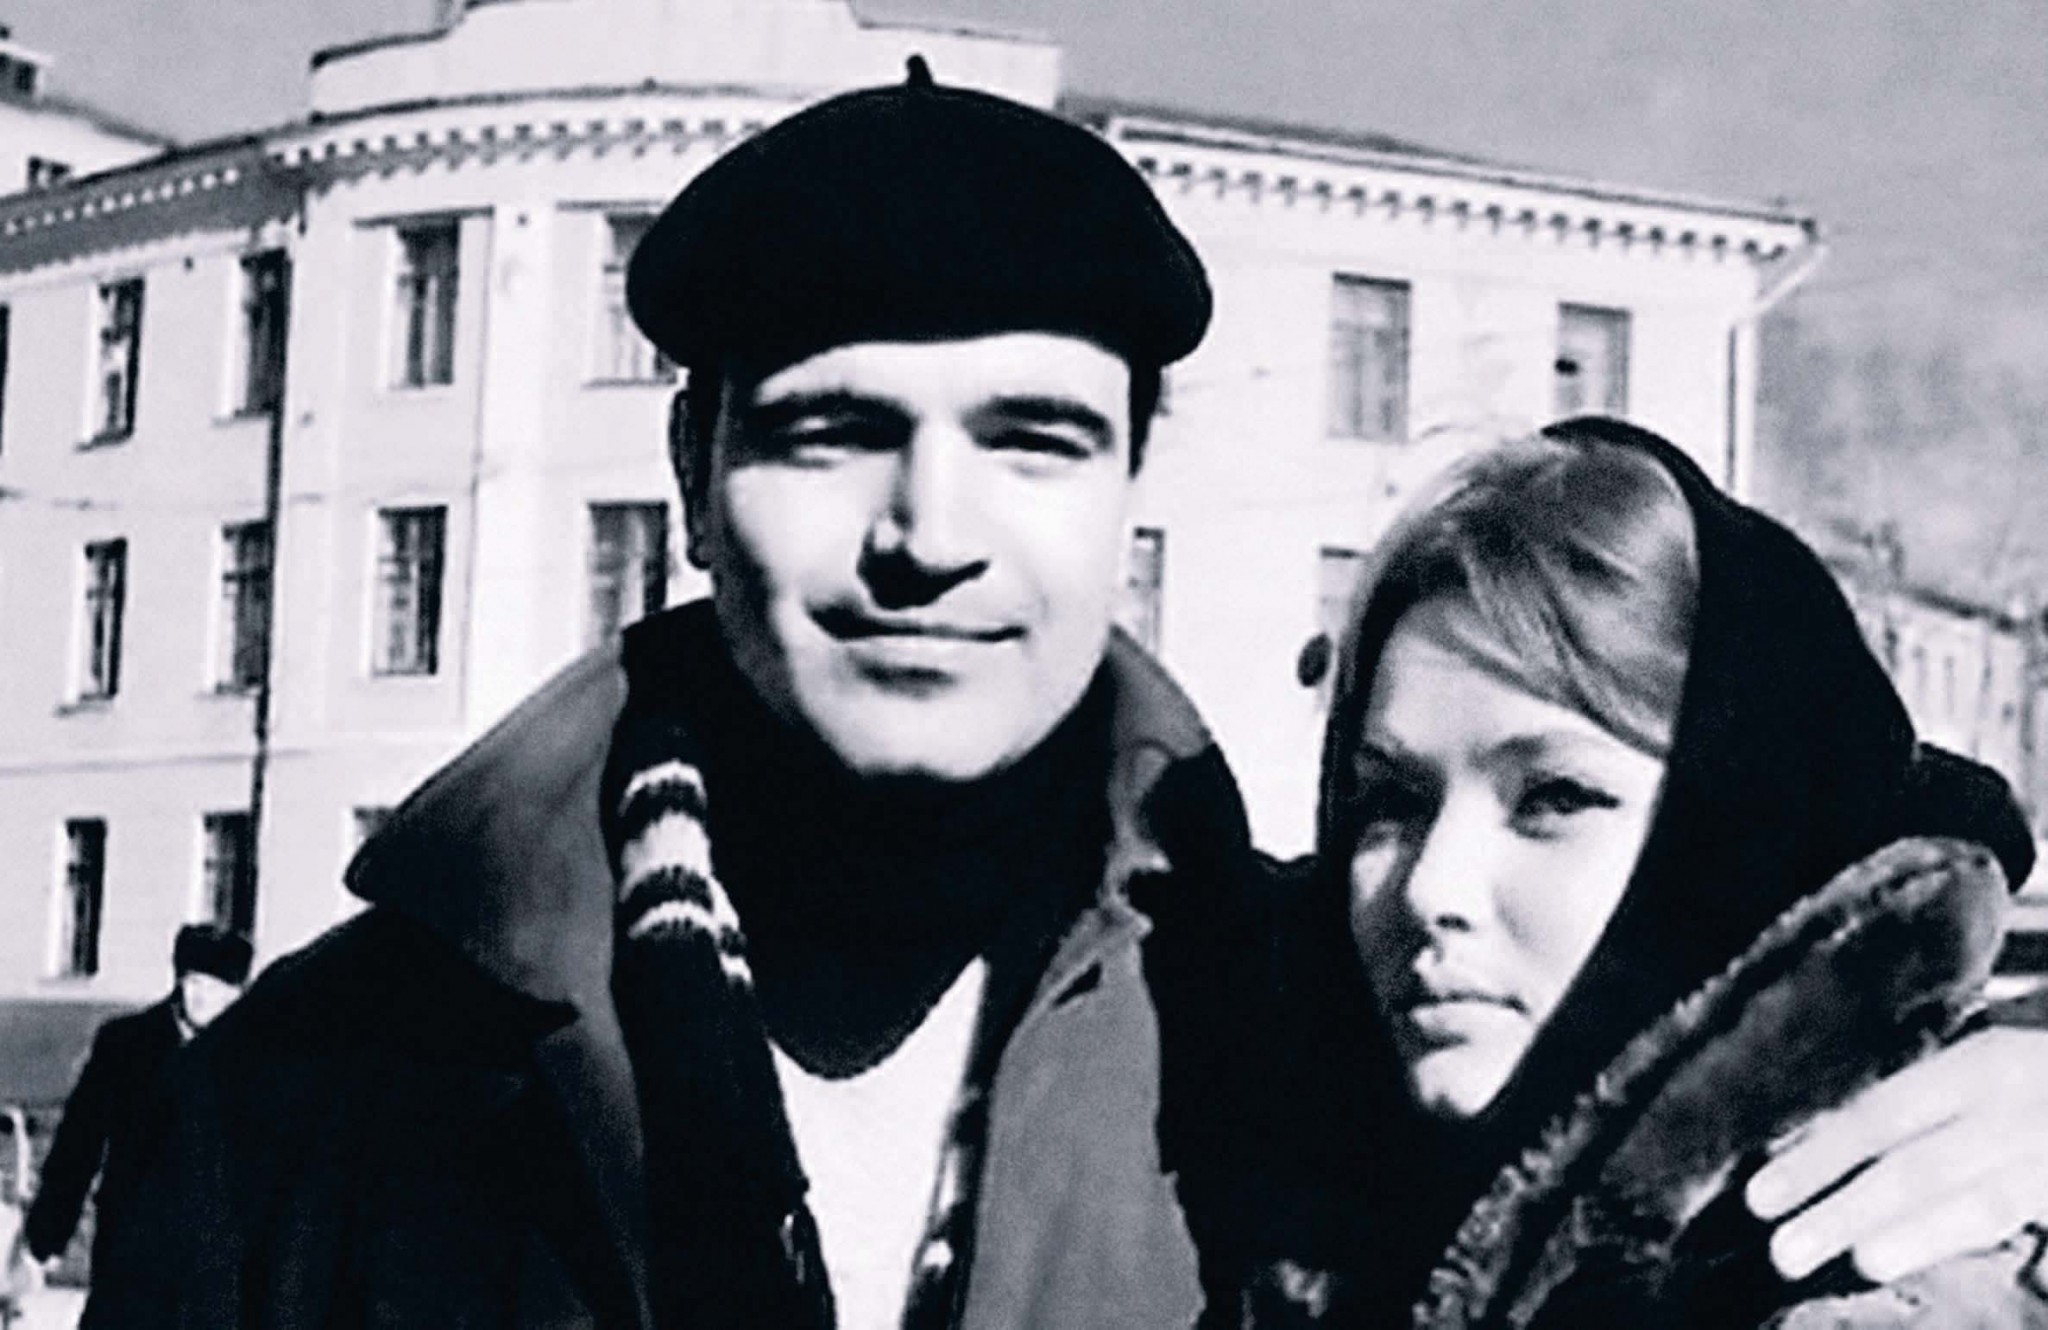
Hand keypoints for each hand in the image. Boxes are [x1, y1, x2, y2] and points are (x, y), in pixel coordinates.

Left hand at [1745, 1024, 2047, 1282]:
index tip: (1758, 1197)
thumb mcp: (1984, 1077)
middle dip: (1847, 1208)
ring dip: (1919, 1233)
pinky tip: (1978, 1275)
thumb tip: (1810, 1152)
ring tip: (1863, 1261)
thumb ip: (1919, 1112)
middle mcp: (2017, 1103)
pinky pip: (2036, 1222)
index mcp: (1979, 1066)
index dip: (1817, 1157)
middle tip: (1783, 1250)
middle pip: (1919, 1163)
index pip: (1880, 1116)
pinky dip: (2004, 1250)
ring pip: (1982, 1200)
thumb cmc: (2043, 1084)